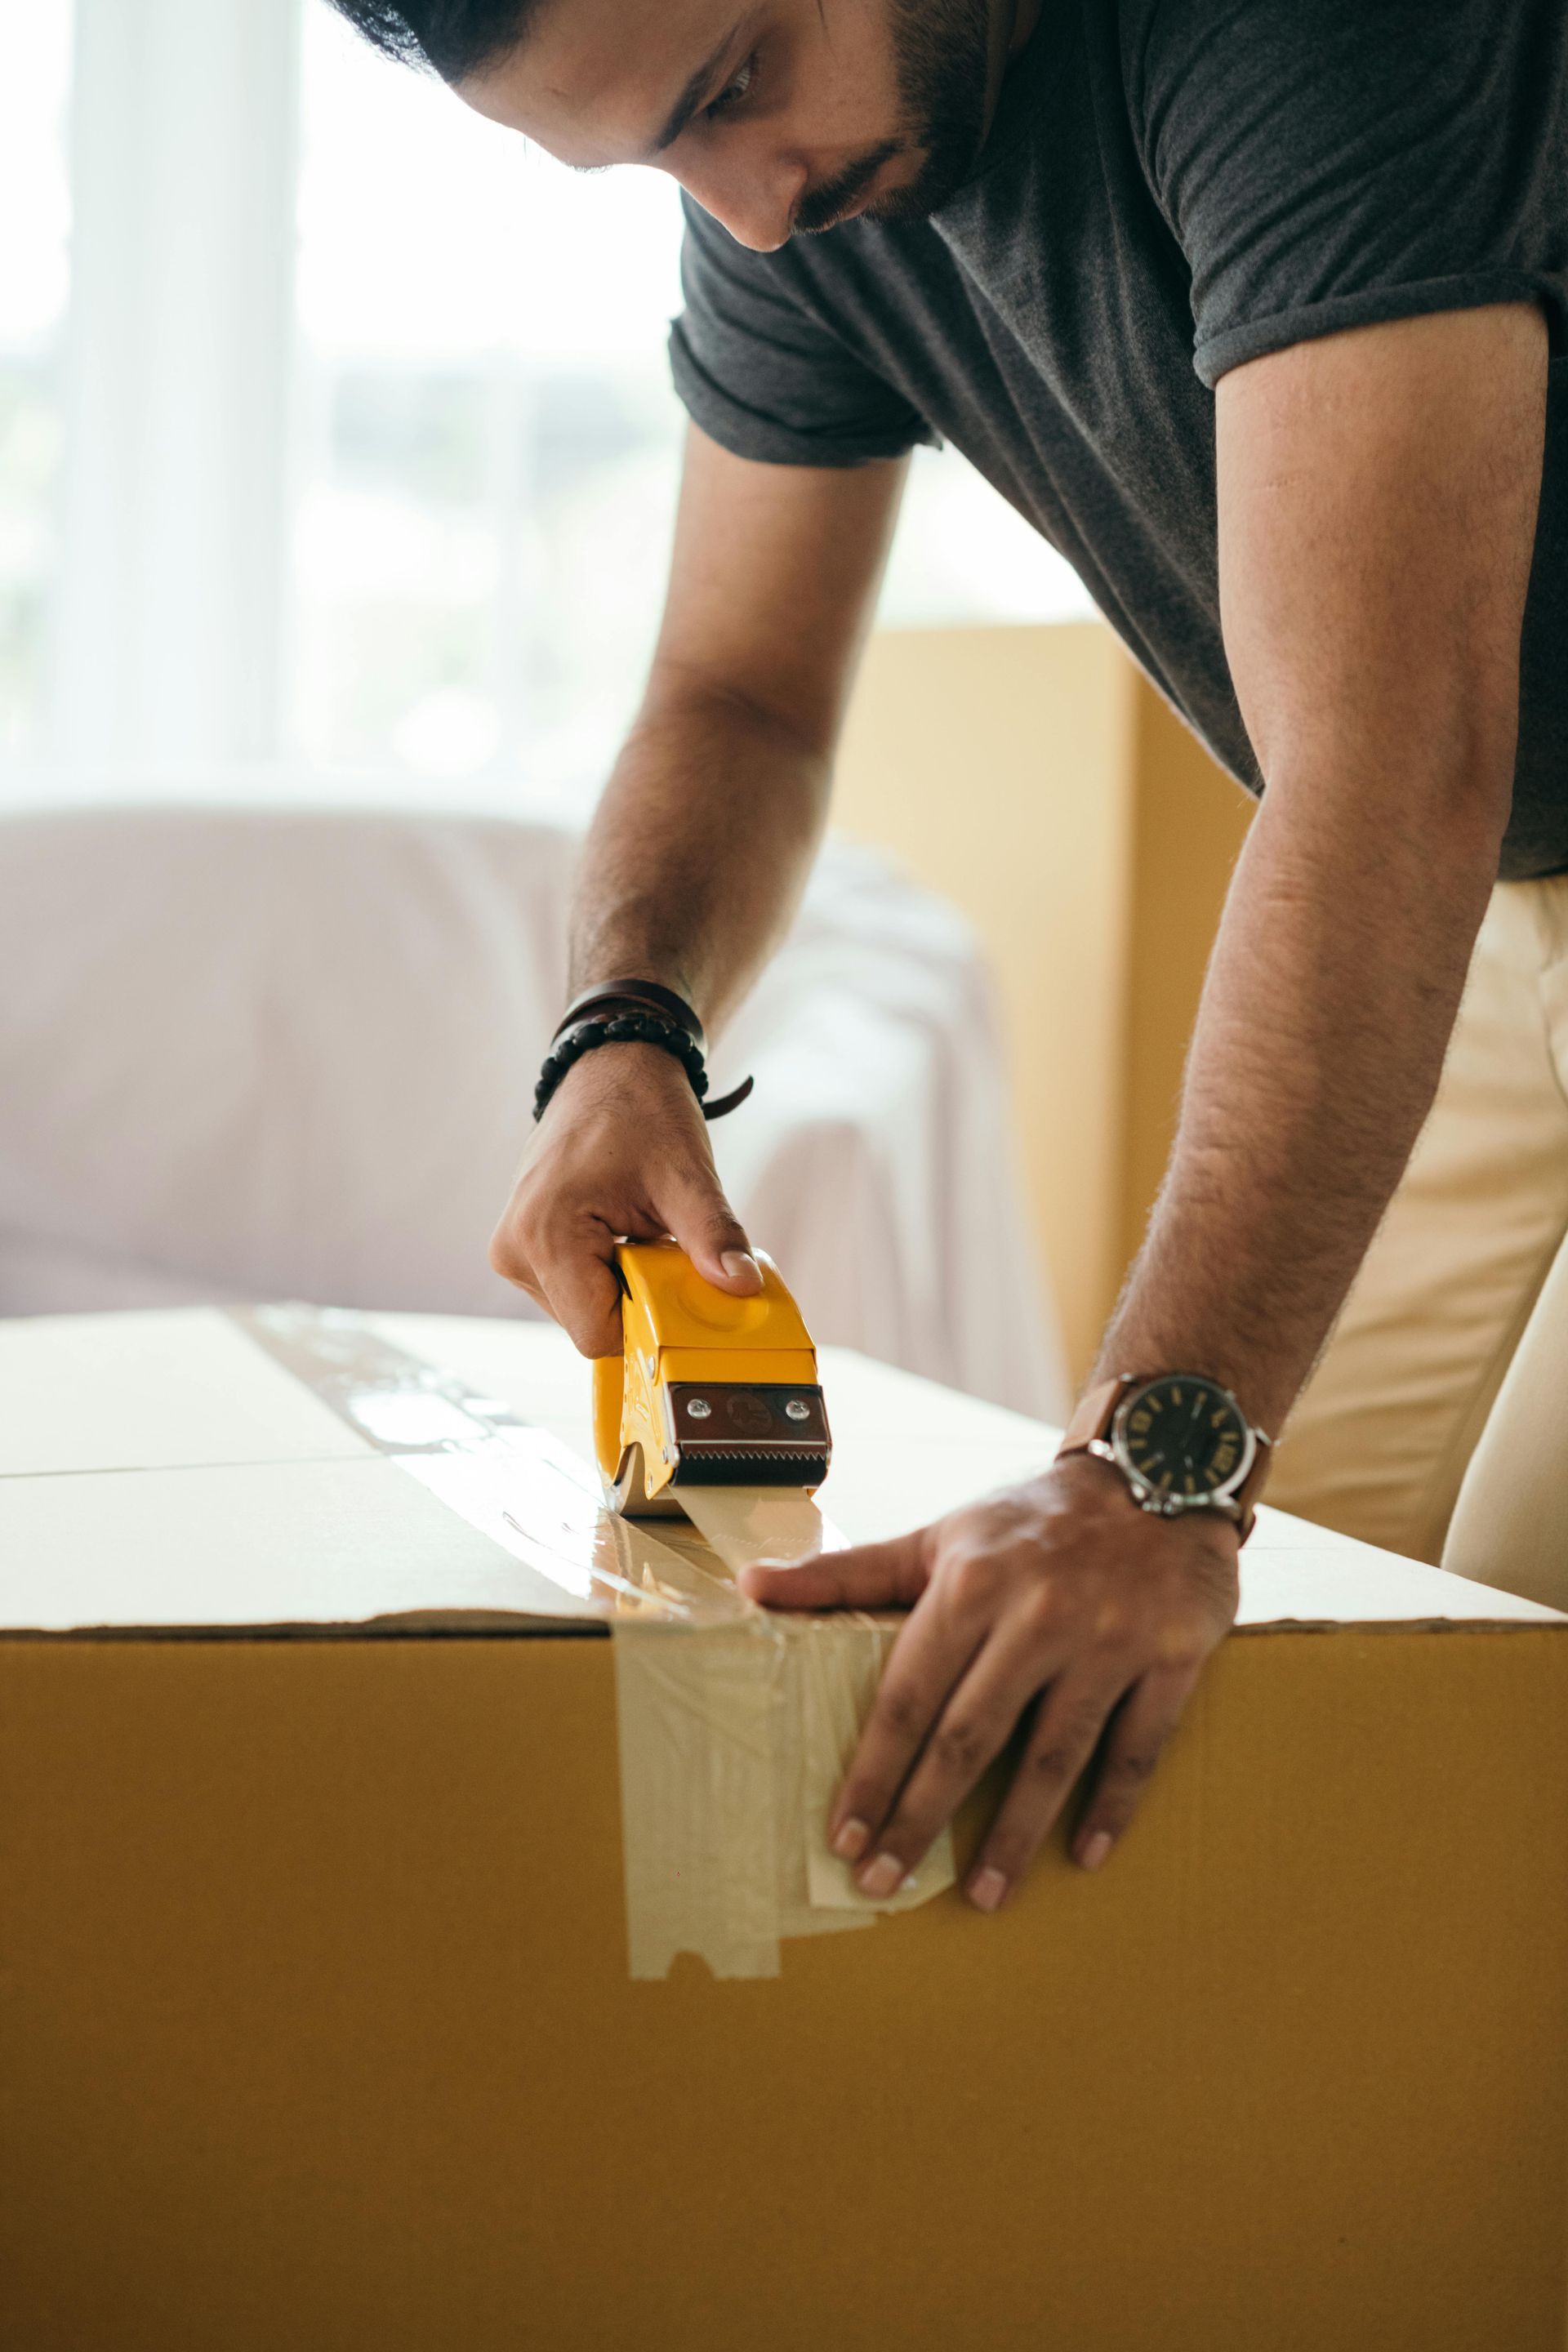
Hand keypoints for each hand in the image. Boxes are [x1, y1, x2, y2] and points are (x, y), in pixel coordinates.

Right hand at [489, 1040, 760, 1354]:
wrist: (610, 1066)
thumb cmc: (641, 1109)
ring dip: (624, 1285)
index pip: (597, 1334)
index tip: (681, 1290)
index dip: (648, 1324)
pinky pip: (574, 1288)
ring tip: (641, 1230)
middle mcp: (515, 1251)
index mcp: (544, 1236)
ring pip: (583, 1310)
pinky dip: (608, 1273)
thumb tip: (743, 1287)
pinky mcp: (523, 1246)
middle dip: (639, 1298)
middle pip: (591, 1324)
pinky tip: (624, 1232)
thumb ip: (713, 1237)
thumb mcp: (687, 1176)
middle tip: (665, 1247)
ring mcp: (514, 1251)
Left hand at [739, 1455, 1238, 1907]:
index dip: (873, 1772)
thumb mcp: (940, 1537)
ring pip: (1053, 1756)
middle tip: (886, 1882)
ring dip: (1016, 1835)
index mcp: (971, 1584)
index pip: (908, 1697)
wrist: (1157, 1469)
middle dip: (922, 1818)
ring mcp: (1108, 1639)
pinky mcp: (1172, 1657)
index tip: (843, 1835)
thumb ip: (849, 1573)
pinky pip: (1136, 1748)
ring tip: (984, 1895)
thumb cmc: (1032, 1522)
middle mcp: (1038, 1615)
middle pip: (969, 1738)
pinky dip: (1111, 1807)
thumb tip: (753, 1586)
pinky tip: (1084, 1855)